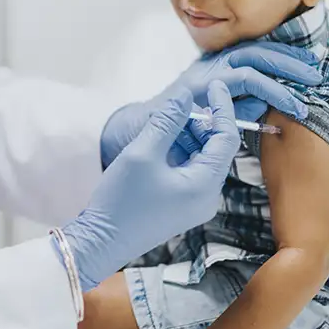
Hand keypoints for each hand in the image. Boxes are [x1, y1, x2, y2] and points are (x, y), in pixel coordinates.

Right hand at [59, 81, 239, 292]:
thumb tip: (186, 95)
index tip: (214, 86)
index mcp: (205, 185)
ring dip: (189, 137)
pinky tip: (162, 142)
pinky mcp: (182, 206)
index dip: (222, 108)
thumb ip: (166, 121)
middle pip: (216, 149)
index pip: (227, 138)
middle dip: (202, 123)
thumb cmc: (121, 201)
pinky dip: (181, 153)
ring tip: (166, 122)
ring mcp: (196, 204)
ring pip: (203, 159)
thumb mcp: (142, 153)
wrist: (101, 242)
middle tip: (181, 104)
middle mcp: (208, 197)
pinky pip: (191, 172)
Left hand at [100, 41, 321, 166]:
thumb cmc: (160, 134)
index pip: (245, 78)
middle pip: (253, 54)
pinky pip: (245, 59)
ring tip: (310, 65)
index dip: (274, 90)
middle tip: (315, 77)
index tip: (297, 107)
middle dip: (286, 63)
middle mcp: (206, 69)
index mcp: (199, 84)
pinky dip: (270, 60)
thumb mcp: (188, 132)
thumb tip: (260, 104)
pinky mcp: (214, 72)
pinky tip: (291, 66)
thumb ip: (223, 120)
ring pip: (251, 51)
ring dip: (282, 56)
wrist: (139, 124)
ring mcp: (210, 67)